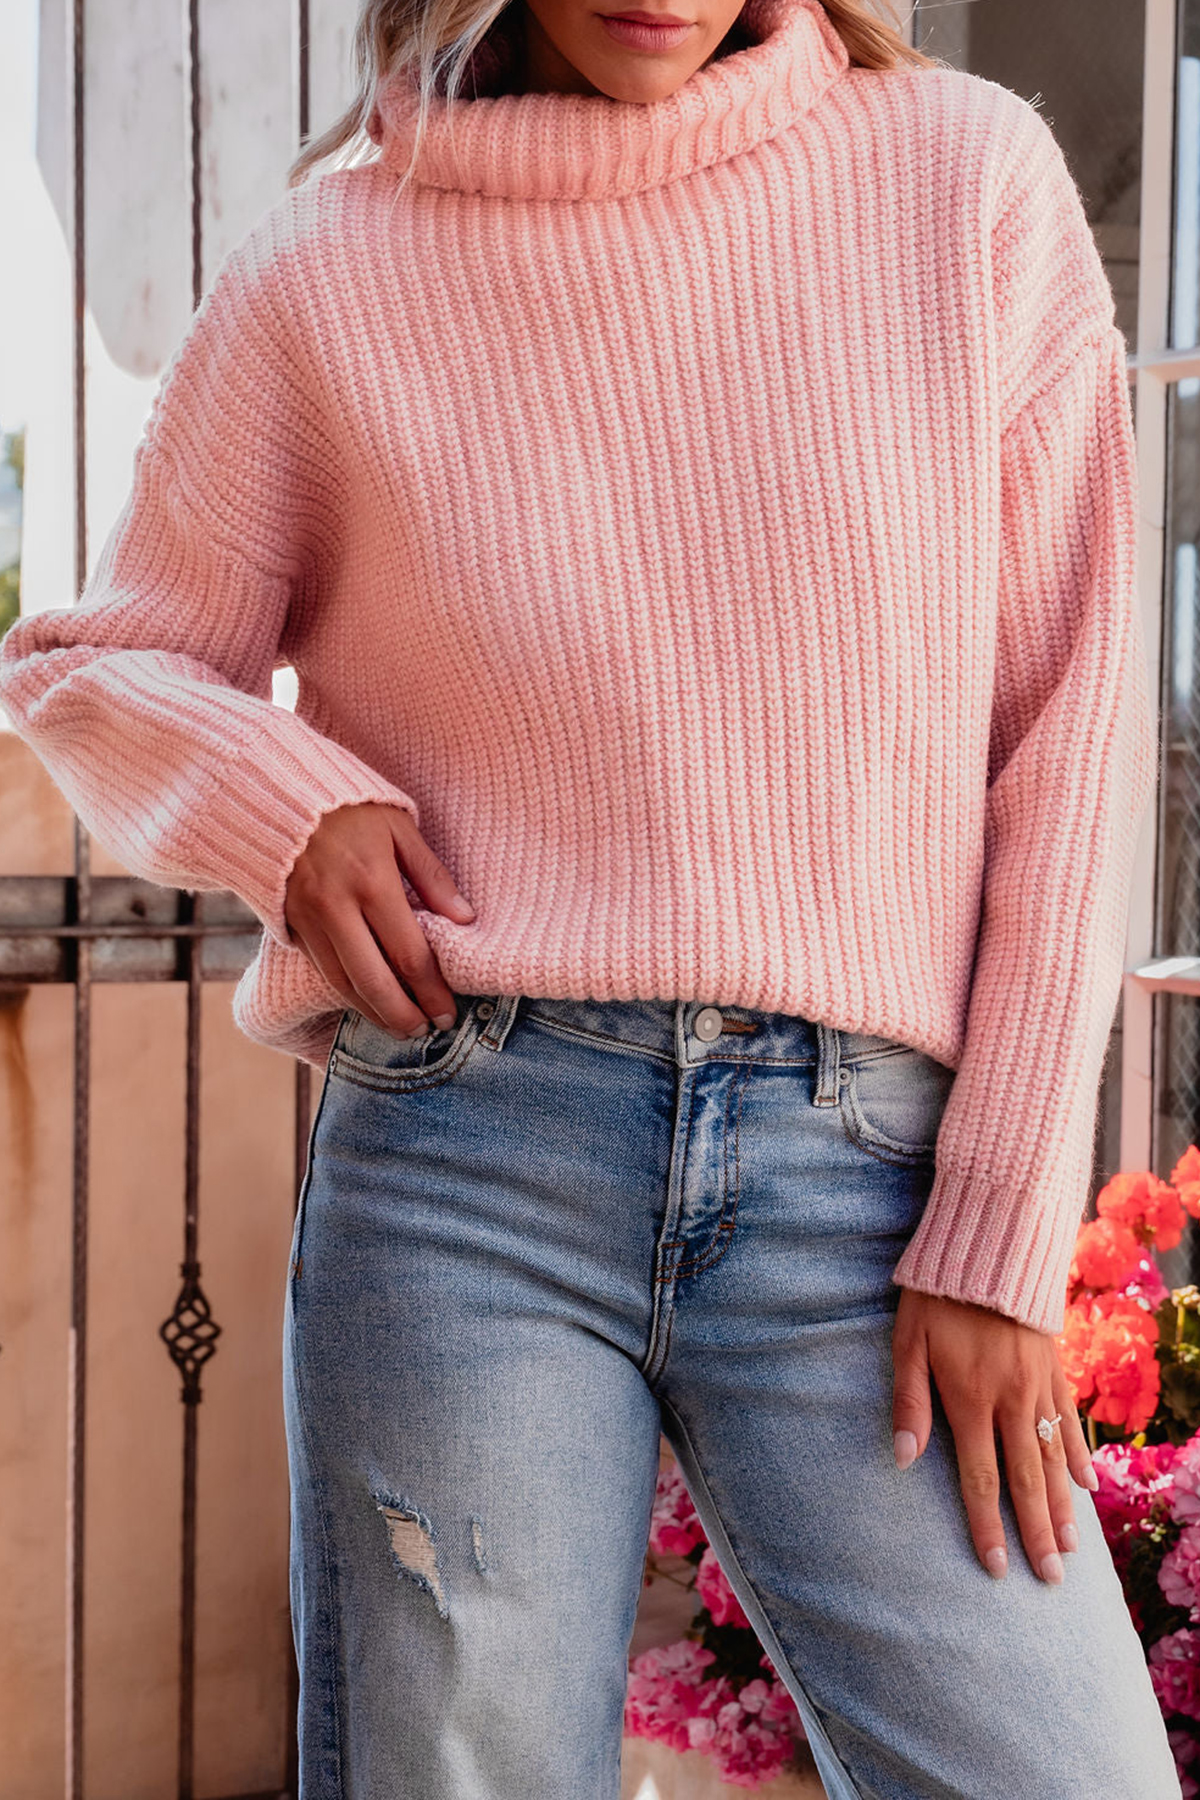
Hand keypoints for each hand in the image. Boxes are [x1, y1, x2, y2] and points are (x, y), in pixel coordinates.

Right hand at [283, 801, 474, 1036]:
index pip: (408, 953)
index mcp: (372, 881)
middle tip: (426, 1032)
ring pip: (342, 984)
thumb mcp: (398, 826)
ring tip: (401, 1028)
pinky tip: (367, 1003)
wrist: (273, 792)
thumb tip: (465, 919)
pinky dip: (346, 994)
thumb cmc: (349, 805)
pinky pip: (320, 970)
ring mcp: (308, 919)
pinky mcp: (288, 924)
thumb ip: (432, 875)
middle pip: (374, 981)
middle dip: (403, 1015)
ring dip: (374, 1013)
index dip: (431, 991)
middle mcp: (337, 907)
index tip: (448, 1012)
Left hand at [890, 1288, 1098, 1584]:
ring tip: (1072, 1550)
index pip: (981, 1478)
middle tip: (1051, 1582)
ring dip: (1063, 1507)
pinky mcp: (1054, 1368)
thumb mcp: (907, 1341)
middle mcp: (1011, 1399)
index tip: (999, 1569)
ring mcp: (1038, 1385)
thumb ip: (908, 1402)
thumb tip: (904, 1462)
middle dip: (1038, 1534)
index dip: (989, 1527)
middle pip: (1026, 1480)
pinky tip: (1088, 1487)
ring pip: (1055, 1458)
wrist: (989, 1242)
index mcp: (970, 1398)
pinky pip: (1070, 1421)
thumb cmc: (936, 1293)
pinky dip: (1080, 1456)